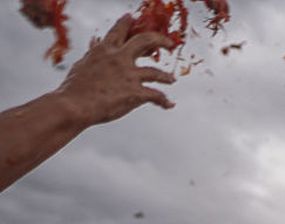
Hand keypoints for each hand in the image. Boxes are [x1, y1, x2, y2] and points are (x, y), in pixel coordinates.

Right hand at [55, 15, 176, 125]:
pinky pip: (156, 96)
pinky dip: (164, 101)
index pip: (118, 31)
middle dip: (159, 40)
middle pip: (145, 41)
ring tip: (171, 79)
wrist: (75, 106)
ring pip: (156, 72)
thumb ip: (94, 53)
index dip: (126, 23)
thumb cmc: (75, 88)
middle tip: (169, 43)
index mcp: (104, 50)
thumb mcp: (83, 64)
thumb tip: (95, 42)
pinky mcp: (135, 93)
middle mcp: (119, 58)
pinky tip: (169, 104)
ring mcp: (128, 75)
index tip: (132, 17)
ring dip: (166, 76)